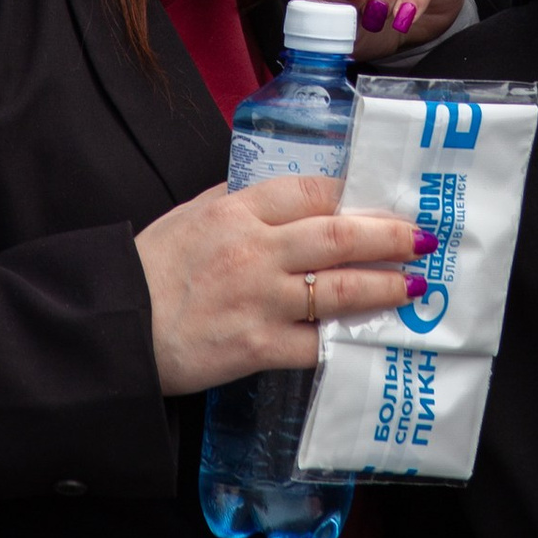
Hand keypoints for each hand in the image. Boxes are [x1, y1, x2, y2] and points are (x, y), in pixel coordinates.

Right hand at [136, 168, 432, 396]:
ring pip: (339, 288)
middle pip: (340, 235)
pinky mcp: (258, 346)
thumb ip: (237, 204)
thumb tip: (284, 198)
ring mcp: (260, 299)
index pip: (312, 191)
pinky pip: (316, 342)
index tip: (382, 201)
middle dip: (389, 236)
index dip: (354, 195)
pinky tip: (374, 336)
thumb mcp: (191, 217)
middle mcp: (255, 249)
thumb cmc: (149, 272)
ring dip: (385, 285)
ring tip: (414, 284)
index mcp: (237, 210)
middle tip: (422, 238)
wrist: (114, 328)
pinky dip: (348, 340)